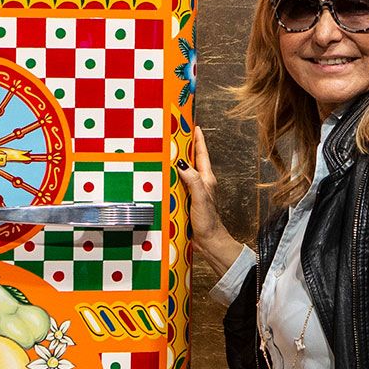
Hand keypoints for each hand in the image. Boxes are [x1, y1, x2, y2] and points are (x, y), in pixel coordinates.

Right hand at [175, 125, 242, 274]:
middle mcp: (200, 183)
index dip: (197, 138)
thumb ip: (193, 181)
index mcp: (206, 179)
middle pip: (191, 160)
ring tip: (162, 154)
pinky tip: (160, 179)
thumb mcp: (200, 198)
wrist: (209, 242)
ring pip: (182, 173)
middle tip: (173, 135)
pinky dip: (168, 180)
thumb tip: (182, 164)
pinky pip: (175, 186)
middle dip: (183, 147)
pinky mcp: (185, 202)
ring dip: (173, 165)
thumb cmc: (209, 222)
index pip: (201, 153)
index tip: (193, 125)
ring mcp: (192, 193)